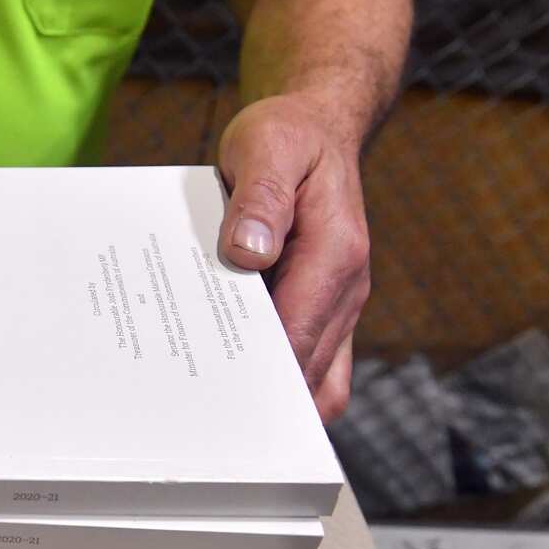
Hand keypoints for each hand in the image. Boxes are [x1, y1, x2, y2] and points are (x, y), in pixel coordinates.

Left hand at [216, 94, 370, 421]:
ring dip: (270, 395)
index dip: (262, 373)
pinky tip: (226, 375)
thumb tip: (249, 253)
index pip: (299, 333)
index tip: (219, 400)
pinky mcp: (318, 307)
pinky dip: (274, 375)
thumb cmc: (289, 137)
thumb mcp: (267, 148)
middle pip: (307, 369)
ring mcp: (335, 303)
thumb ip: (261, 198)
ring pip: (314, 377)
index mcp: (335, 254)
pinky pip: (306, 359)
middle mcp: (344, 289)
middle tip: (203, 419)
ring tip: (212, 410)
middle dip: (262, 398)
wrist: (315, 129)